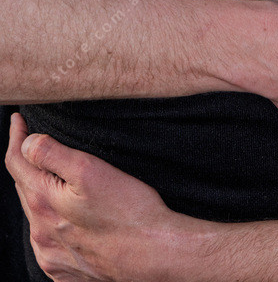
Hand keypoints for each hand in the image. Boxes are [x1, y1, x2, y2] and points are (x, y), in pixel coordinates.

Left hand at [6, 113, 197, 281]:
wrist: (153, 254)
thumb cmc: (128, 210)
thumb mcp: (90, 170)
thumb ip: (52, 154)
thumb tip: (27, 142)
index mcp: (44, 202)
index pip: (15, 163)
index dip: (15, 137)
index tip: (18, 120)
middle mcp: (41, 232)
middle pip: (23, 189)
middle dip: (26, 164)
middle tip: (33, 143)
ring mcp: (51, 255)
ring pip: (35, 216)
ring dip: (38, 194)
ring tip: (50, 177)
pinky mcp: (64, 270)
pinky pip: (48, 241)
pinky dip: (50, 223)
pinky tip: (65, 217)